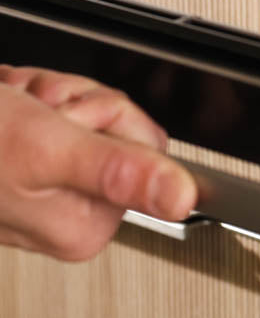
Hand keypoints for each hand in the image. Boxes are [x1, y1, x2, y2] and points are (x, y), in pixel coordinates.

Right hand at [0, 65, 196, 260]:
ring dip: (47, 93)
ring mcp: (46, 183)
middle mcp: (69, 212)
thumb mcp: (48, 149)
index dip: (109, 115)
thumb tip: (185, 198)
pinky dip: (29, 91)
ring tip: (13, 105)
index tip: (70, 118)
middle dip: (75, 101)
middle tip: (36, 110)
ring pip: (85, 107)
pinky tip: (8, 101)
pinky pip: (55, 104)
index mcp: (84, 225)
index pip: (147, 146)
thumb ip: (118, 171)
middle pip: (117, 123)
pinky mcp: (27, 158)